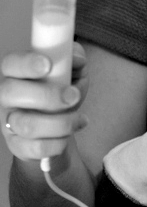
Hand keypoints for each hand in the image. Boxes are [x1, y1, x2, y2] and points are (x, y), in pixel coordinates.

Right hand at [0, 42, 88, 161]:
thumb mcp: (70, 72)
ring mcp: (8, 122)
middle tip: (73, 96)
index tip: (48, 65)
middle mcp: (7, 96)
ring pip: (27, 124)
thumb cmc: (59, 92)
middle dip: (48, 95)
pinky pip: (35, 148)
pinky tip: (68, 136)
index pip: (11, 63)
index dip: (27, 63)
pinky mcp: (17, 145)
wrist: (54, 127)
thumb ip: (74, 59)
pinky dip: (57, 143)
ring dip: (60, 123)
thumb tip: (77, 59)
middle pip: (12, 92)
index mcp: (16, 72)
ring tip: (79, 120)